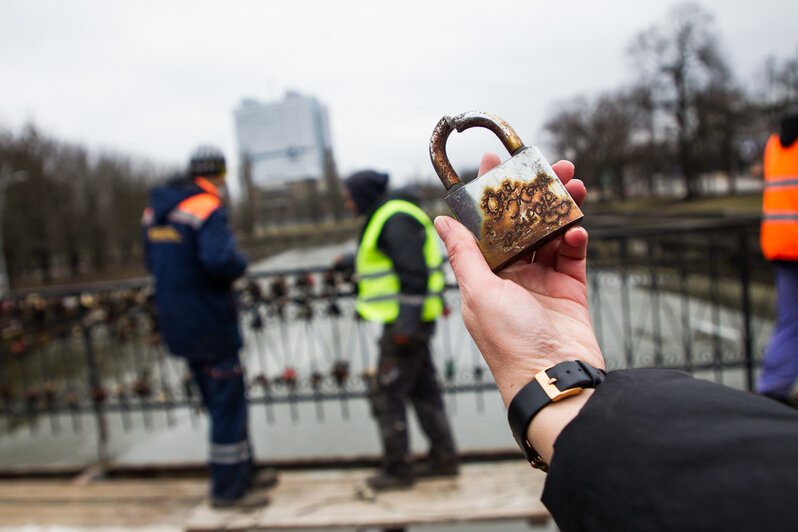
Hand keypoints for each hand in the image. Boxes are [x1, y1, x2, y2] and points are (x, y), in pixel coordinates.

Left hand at [434, 154, 604, 407]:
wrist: (554, 379)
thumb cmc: (509, 343)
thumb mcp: (479, 293)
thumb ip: (464, 253)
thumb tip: (441, 220)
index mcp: (484, 275)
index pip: (487, 225)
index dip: (492, 194)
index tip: (497, 162)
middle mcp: (511, 275)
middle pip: (523, 224)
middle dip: (534, 194)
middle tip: (549, 165)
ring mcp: (542, 281)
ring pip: (551, 233)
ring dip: (561, 208)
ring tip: (573, 184)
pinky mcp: (570, 289)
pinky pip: (573, 254)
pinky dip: (576, 238)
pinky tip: (577, 230)